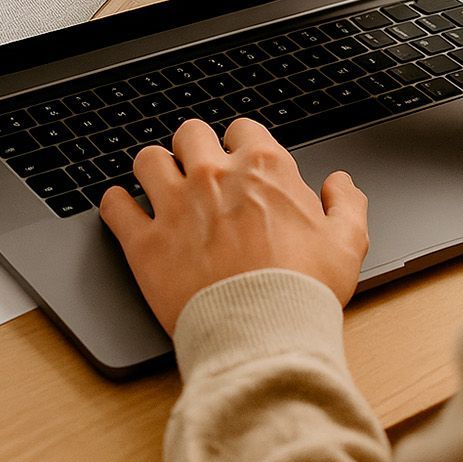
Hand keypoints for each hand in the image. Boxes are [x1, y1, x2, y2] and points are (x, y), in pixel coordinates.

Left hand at [99, 118, 368, 334]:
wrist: (264, 333)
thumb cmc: (305, 290)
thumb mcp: (347, 243)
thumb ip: (346, 203)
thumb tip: (340, 183)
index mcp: (263, 168)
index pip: (243, 128)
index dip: (240, 143)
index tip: (238, 159)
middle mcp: (214, 176)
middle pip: (190, 133)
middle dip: (193, 148)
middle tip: (196, 170)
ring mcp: (176, 205)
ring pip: (148, 159)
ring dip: (153, 169)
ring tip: (158, 184)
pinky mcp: (145, 241)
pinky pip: (115, 206)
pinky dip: (116, 205)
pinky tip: (122, 209)